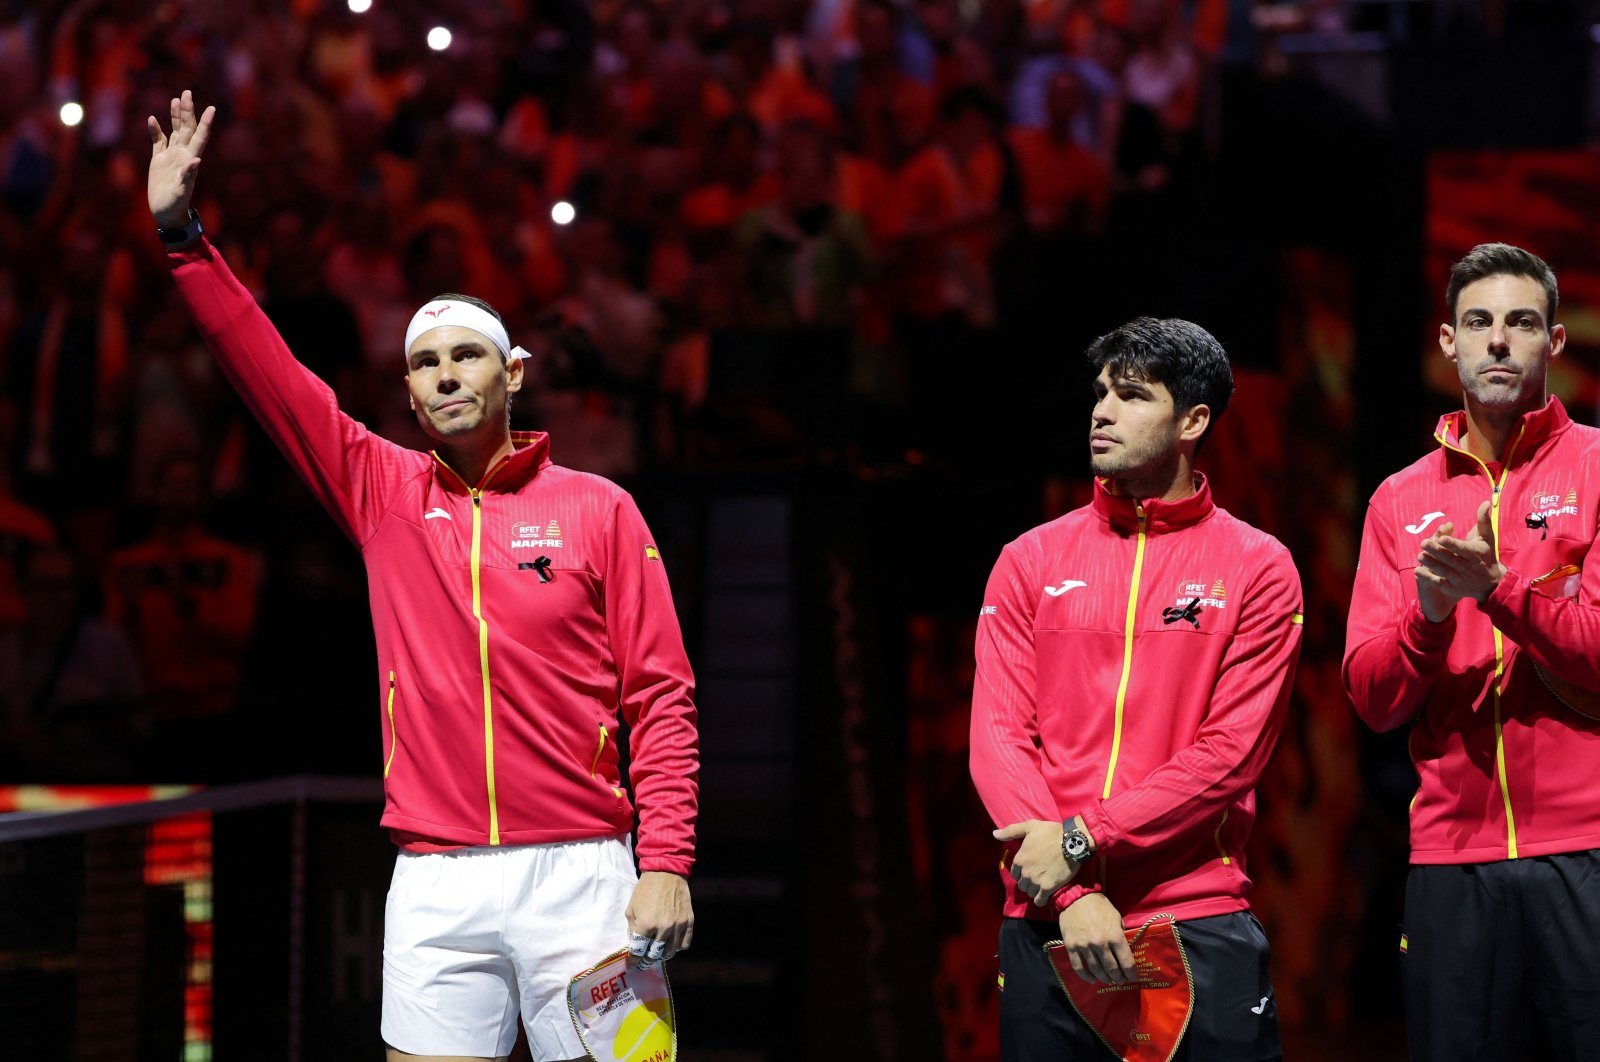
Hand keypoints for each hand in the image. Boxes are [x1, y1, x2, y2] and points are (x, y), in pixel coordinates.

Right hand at [147, 90, 215, 227]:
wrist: (166, 213)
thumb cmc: (175, 205)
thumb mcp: (181, 191)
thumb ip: (187, 175)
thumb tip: (195, 160)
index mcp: (190, 159)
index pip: (200, 136)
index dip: (205, 122)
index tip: (211, 108)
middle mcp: (182, 154)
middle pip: (187, 128)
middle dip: (188, 111)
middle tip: (187, 92)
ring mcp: (171, 156)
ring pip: (175, 131)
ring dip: (176, 116)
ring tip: (177, 99)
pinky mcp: (159, 160)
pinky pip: (158, 141)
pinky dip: (155, 130)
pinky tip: (152, 119)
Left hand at [625, 871, 692, 965]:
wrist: (666, 872)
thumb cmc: (645, 890)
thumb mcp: (631, 908)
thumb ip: (632, 928)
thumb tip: (634, 944)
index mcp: (645, 925)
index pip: (638, 951)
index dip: (633, 961)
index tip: (631, 965)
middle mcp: (662, 928)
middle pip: (654, 955)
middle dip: (646, 960)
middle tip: (643, 961)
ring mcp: (677, 926)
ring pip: (670, 952)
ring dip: (662, 955)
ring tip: (657, 954)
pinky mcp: (688, 922)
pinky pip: (684, 944)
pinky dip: (677, 948)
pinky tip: (672, 945)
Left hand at [994, 818, 1079, 905]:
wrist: (1072, 842)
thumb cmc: (1051, 833)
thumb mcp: (1029, 827)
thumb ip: (1010, 831)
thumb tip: (994, 834)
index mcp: (1019, 859)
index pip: (1014, 873)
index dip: (1021, 872)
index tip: (1029, 870)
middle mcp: (1025, 872)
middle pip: (1021, 884)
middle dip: (1027, 882)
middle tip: (1037, 878)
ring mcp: (1036, 881)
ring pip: (1029, 893)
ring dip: (1034, 891)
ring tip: (1041, 886)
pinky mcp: (1048, 888)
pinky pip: (1039, 901)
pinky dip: (1040, 900)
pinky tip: (1044, 896)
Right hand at [1057, 893, 1137, 984]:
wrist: (1075, 897)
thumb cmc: (1099, 906)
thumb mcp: (1116, 917)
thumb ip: (1120, 934)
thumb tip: (1123, 950)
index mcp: (1115, 936)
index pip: (1126, 962)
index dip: (1131, 974)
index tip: (1133, 978)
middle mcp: (1100, 944)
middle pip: (1112, 970)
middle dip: (1119, 978)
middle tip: (1121, 980)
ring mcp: (1084, 946)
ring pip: (1096, 971)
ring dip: (1105, 979)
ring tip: (1109, 980)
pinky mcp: (1071, 947)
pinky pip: (1079, 967)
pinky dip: (1086, 977)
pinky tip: (1092, 980)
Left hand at [1416, 502, 1504, 613]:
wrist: (1491, 582)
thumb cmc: (1486, 554)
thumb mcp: (1487, 538)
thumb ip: (1483, 520)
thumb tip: (1484, 502)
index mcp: (1477, 554)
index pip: (1463, 549)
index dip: (1452, 544)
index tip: (1441, 538)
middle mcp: (1469, 568)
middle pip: (1451, 559)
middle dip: (1437, 552)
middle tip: (1423, 543)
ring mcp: (1461, 579)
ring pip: (1444, 571)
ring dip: (1431, 563)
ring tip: (1419, 555)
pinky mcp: (1454, 588)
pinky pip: (1439, 583)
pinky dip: (1428, 578)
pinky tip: (1417, 571)